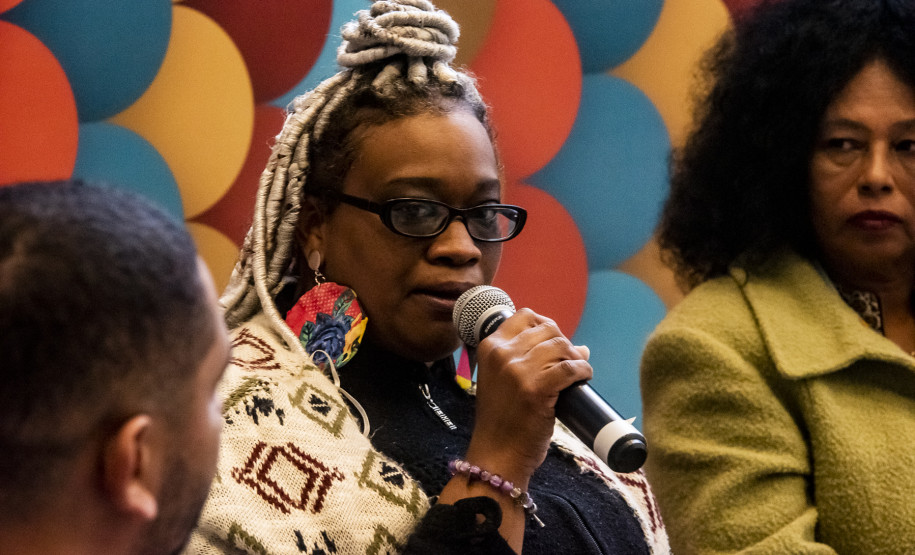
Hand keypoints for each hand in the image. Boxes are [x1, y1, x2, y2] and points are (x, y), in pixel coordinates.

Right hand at [466, 308, 592, 487]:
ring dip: (574, 357)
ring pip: (560, 346)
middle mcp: (502, 353)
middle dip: (563, 342)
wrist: (496, 454)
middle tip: (568, 360)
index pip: (525, 316)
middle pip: (547, 329)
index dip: (545, 326)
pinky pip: (570, 368)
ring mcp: (518, 370)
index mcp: (490, 347)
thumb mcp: (502, 381)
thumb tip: (580, 348)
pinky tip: (584, 377)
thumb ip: (529, 359)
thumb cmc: (501, 419)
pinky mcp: (536, 388)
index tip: (554, 342)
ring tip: (577, 371)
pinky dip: (583, 371)